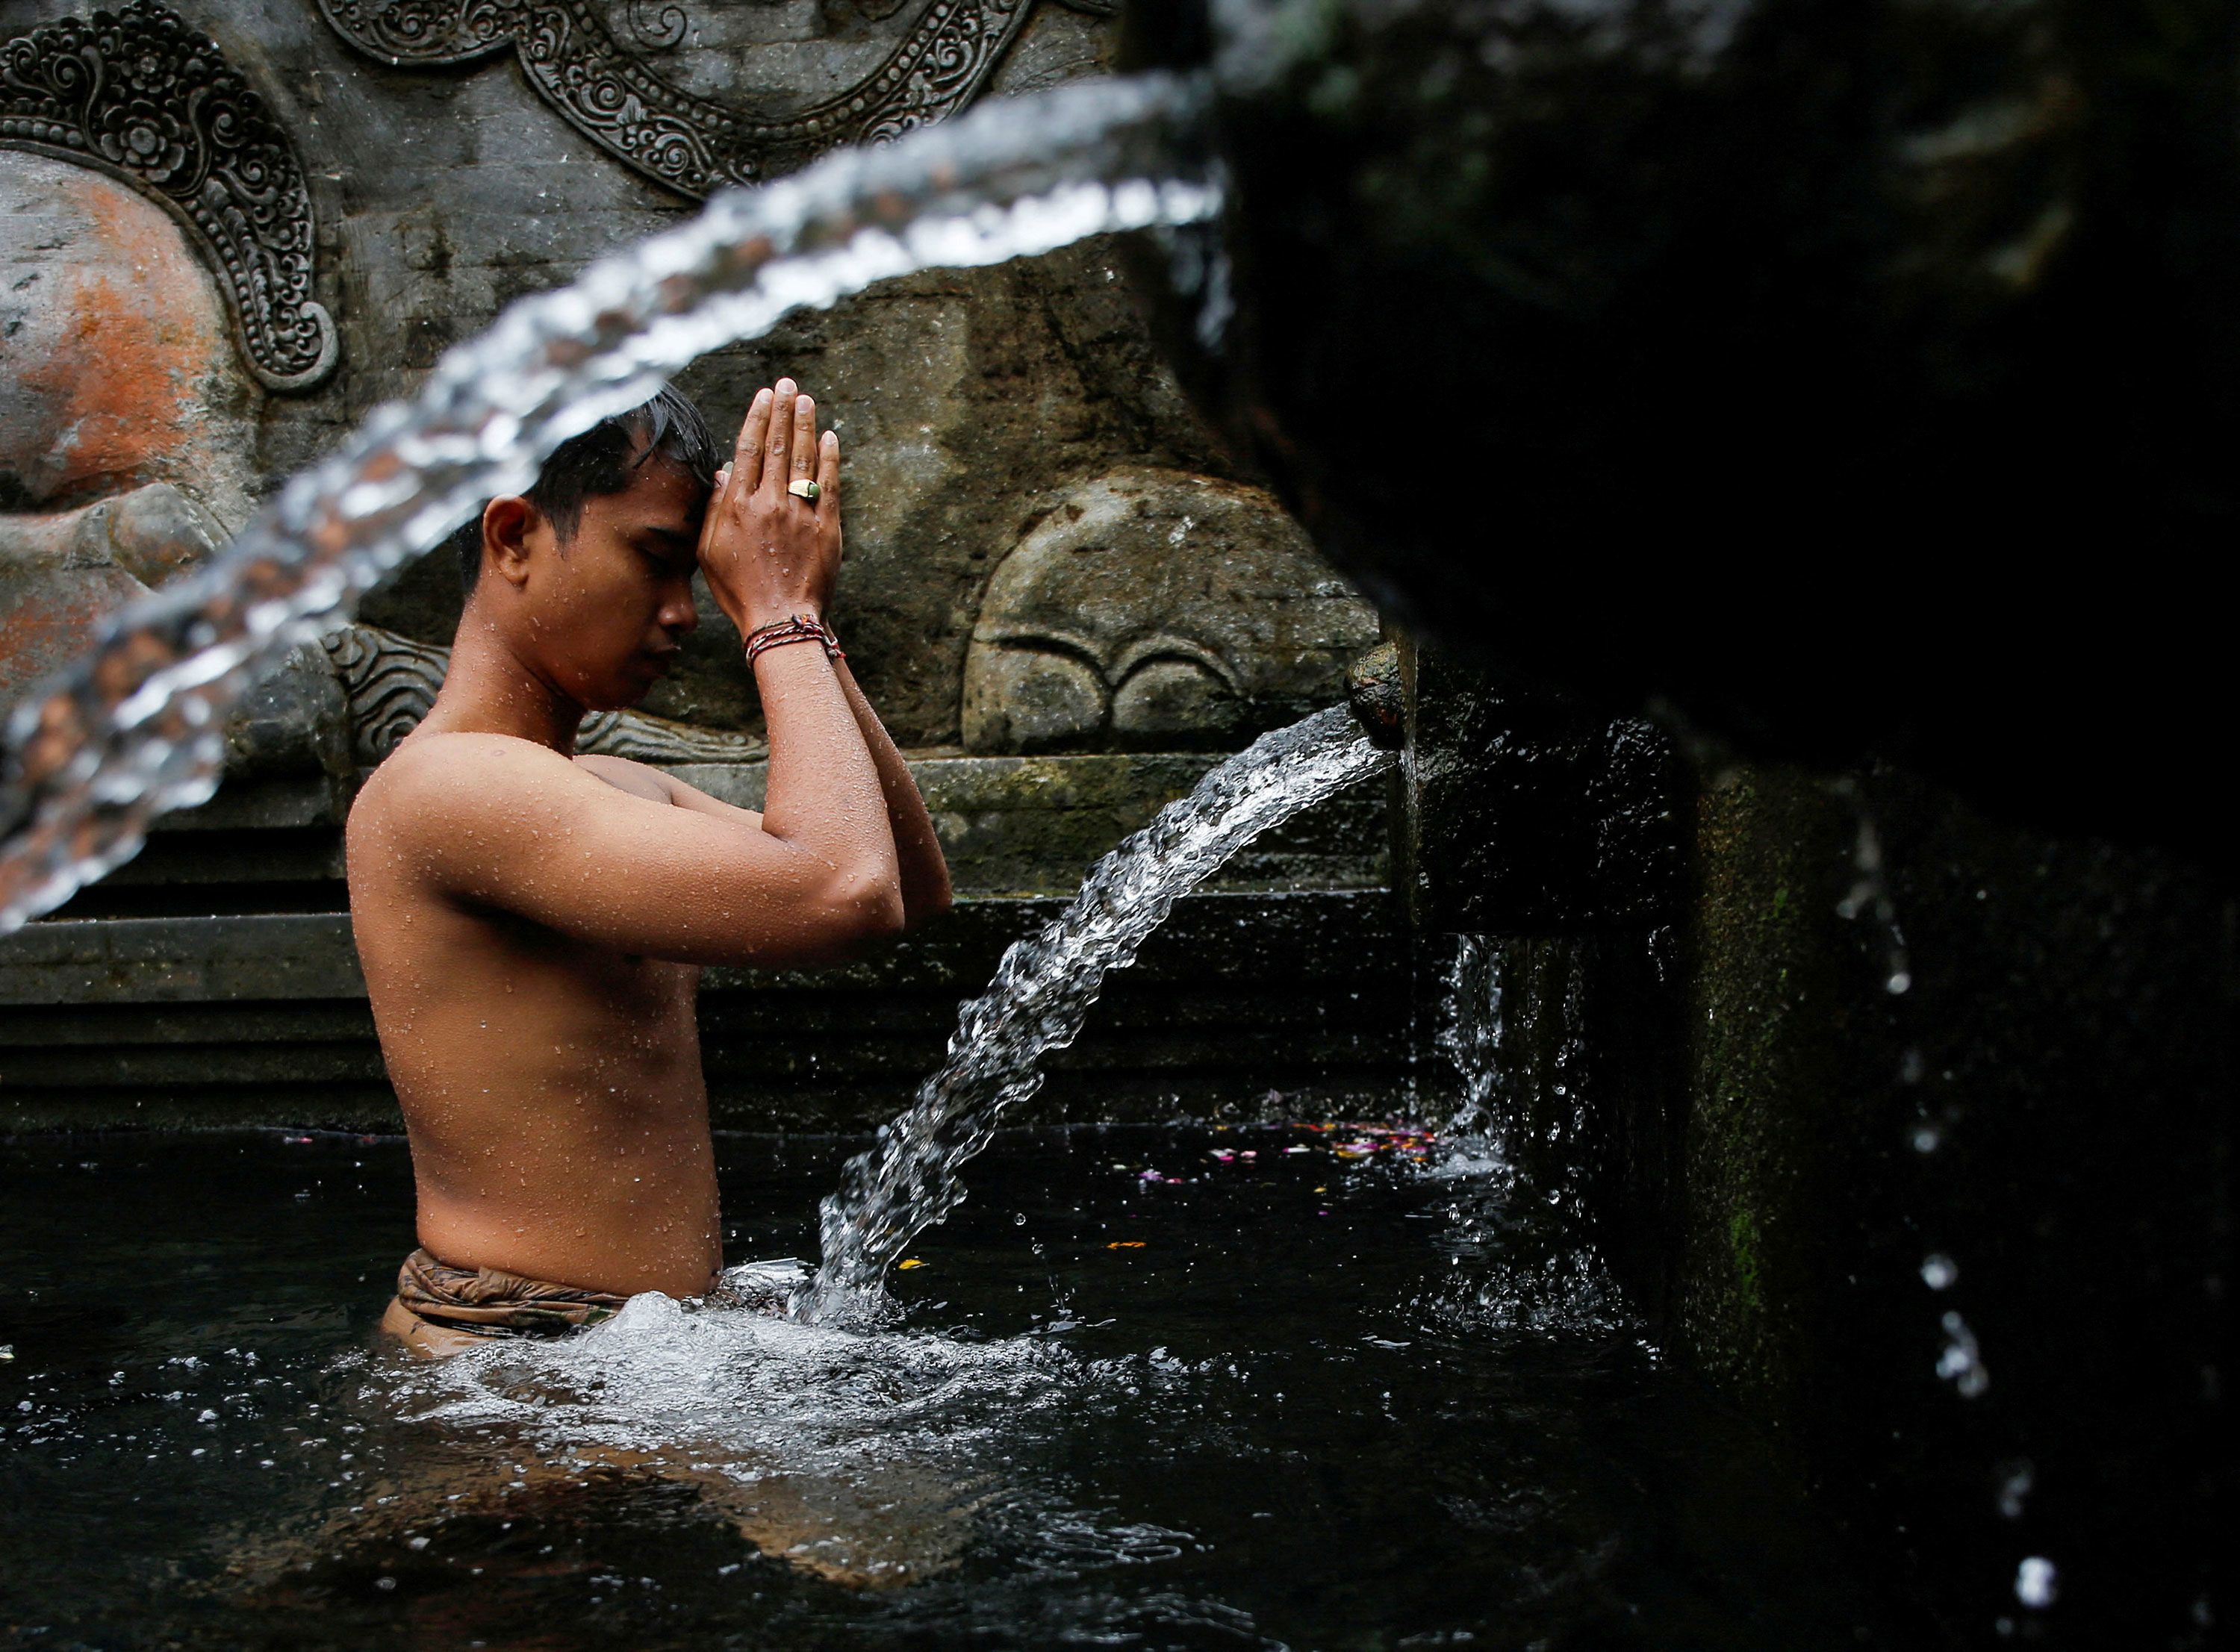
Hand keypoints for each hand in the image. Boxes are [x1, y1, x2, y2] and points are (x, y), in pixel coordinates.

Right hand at [697, 377, 843, 635]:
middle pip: (777, 446)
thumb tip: (724, 472)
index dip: (757, 419)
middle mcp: (769, 504)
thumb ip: (716, 508)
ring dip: (805, 425)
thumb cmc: (740, 591)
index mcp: (739, 507)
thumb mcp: (710, 552)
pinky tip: (829, 437)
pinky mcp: (826, 528)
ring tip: (806, 400)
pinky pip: (828, 485)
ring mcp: (800, 514)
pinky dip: (829, 459)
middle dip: (781, 411)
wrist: (781, 620)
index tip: (763, 396)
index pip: (749, 450)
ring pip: (804, 459)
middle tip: (787, 384)